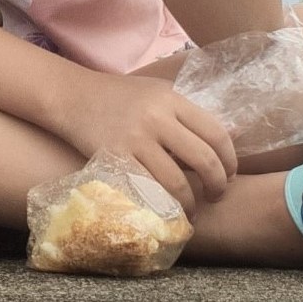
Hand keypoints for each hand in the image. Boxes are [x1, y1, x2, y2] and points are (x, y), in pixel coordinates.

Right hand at [56, 71, 236, 215]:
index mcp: (170, 98)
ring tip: (190, 210)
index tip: (230, 175)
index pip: (216, 133)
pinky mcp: (115, 156)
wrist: (72, 96)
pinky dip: (162, 204)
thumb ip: (184, 114)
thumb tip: (220, 146)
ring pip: (178, 181)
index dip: (231, 160)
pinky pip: (148, 188)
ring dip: (190, 203)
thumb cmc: (118, 97)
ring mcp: (134, 137)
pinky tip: (165, 208)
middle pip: (204, 159)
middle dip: (218, 186)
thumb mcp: (154, 93)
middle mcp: (156, 116)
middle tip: (216, 196)